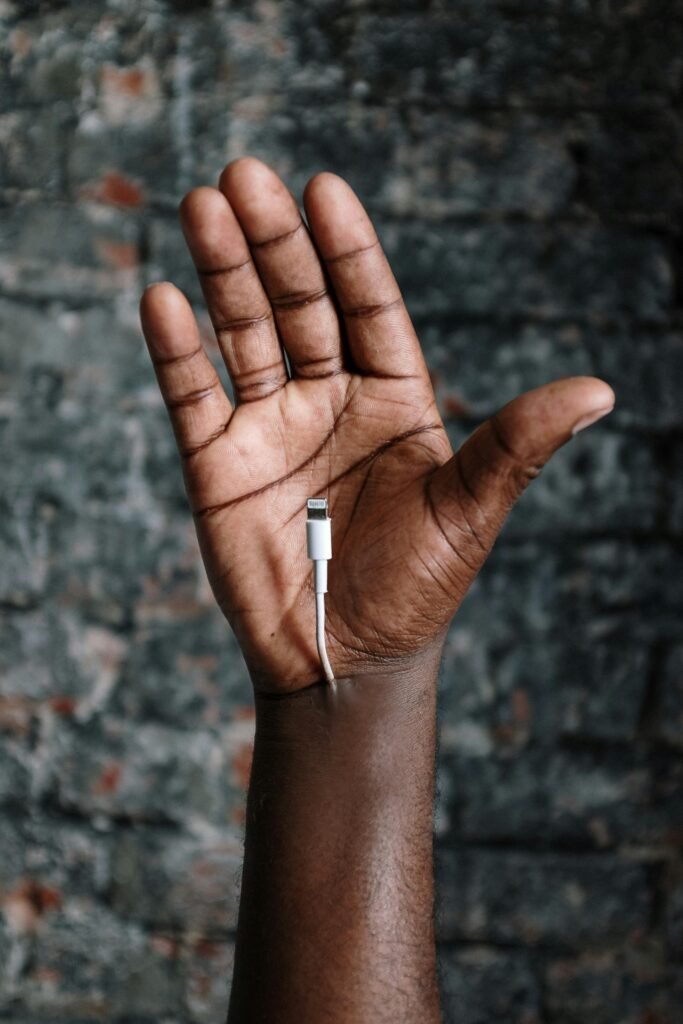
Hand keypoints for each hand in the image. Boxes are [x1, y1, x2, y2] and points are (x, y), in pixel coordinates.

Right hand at [140, 158, 613, 692]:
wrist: (346, 661)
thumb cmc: (416, 590)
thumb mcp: (470, 512)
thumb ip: (517, 446)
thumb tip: (600, 390)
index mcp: (394, 399)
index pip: (369, 307)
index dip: (348, 251)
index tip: (324, 190)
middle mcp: (329, 400)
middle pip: (299, 304)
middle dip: (274, 244)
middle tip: (246, 177)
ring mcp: (269, 428)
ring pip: (242, 334)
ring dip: (221, 272)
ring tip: (202, 205)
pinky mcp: (216, 464)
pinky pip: (193, 397)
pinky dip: (177, 350)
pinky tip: (164, 299)